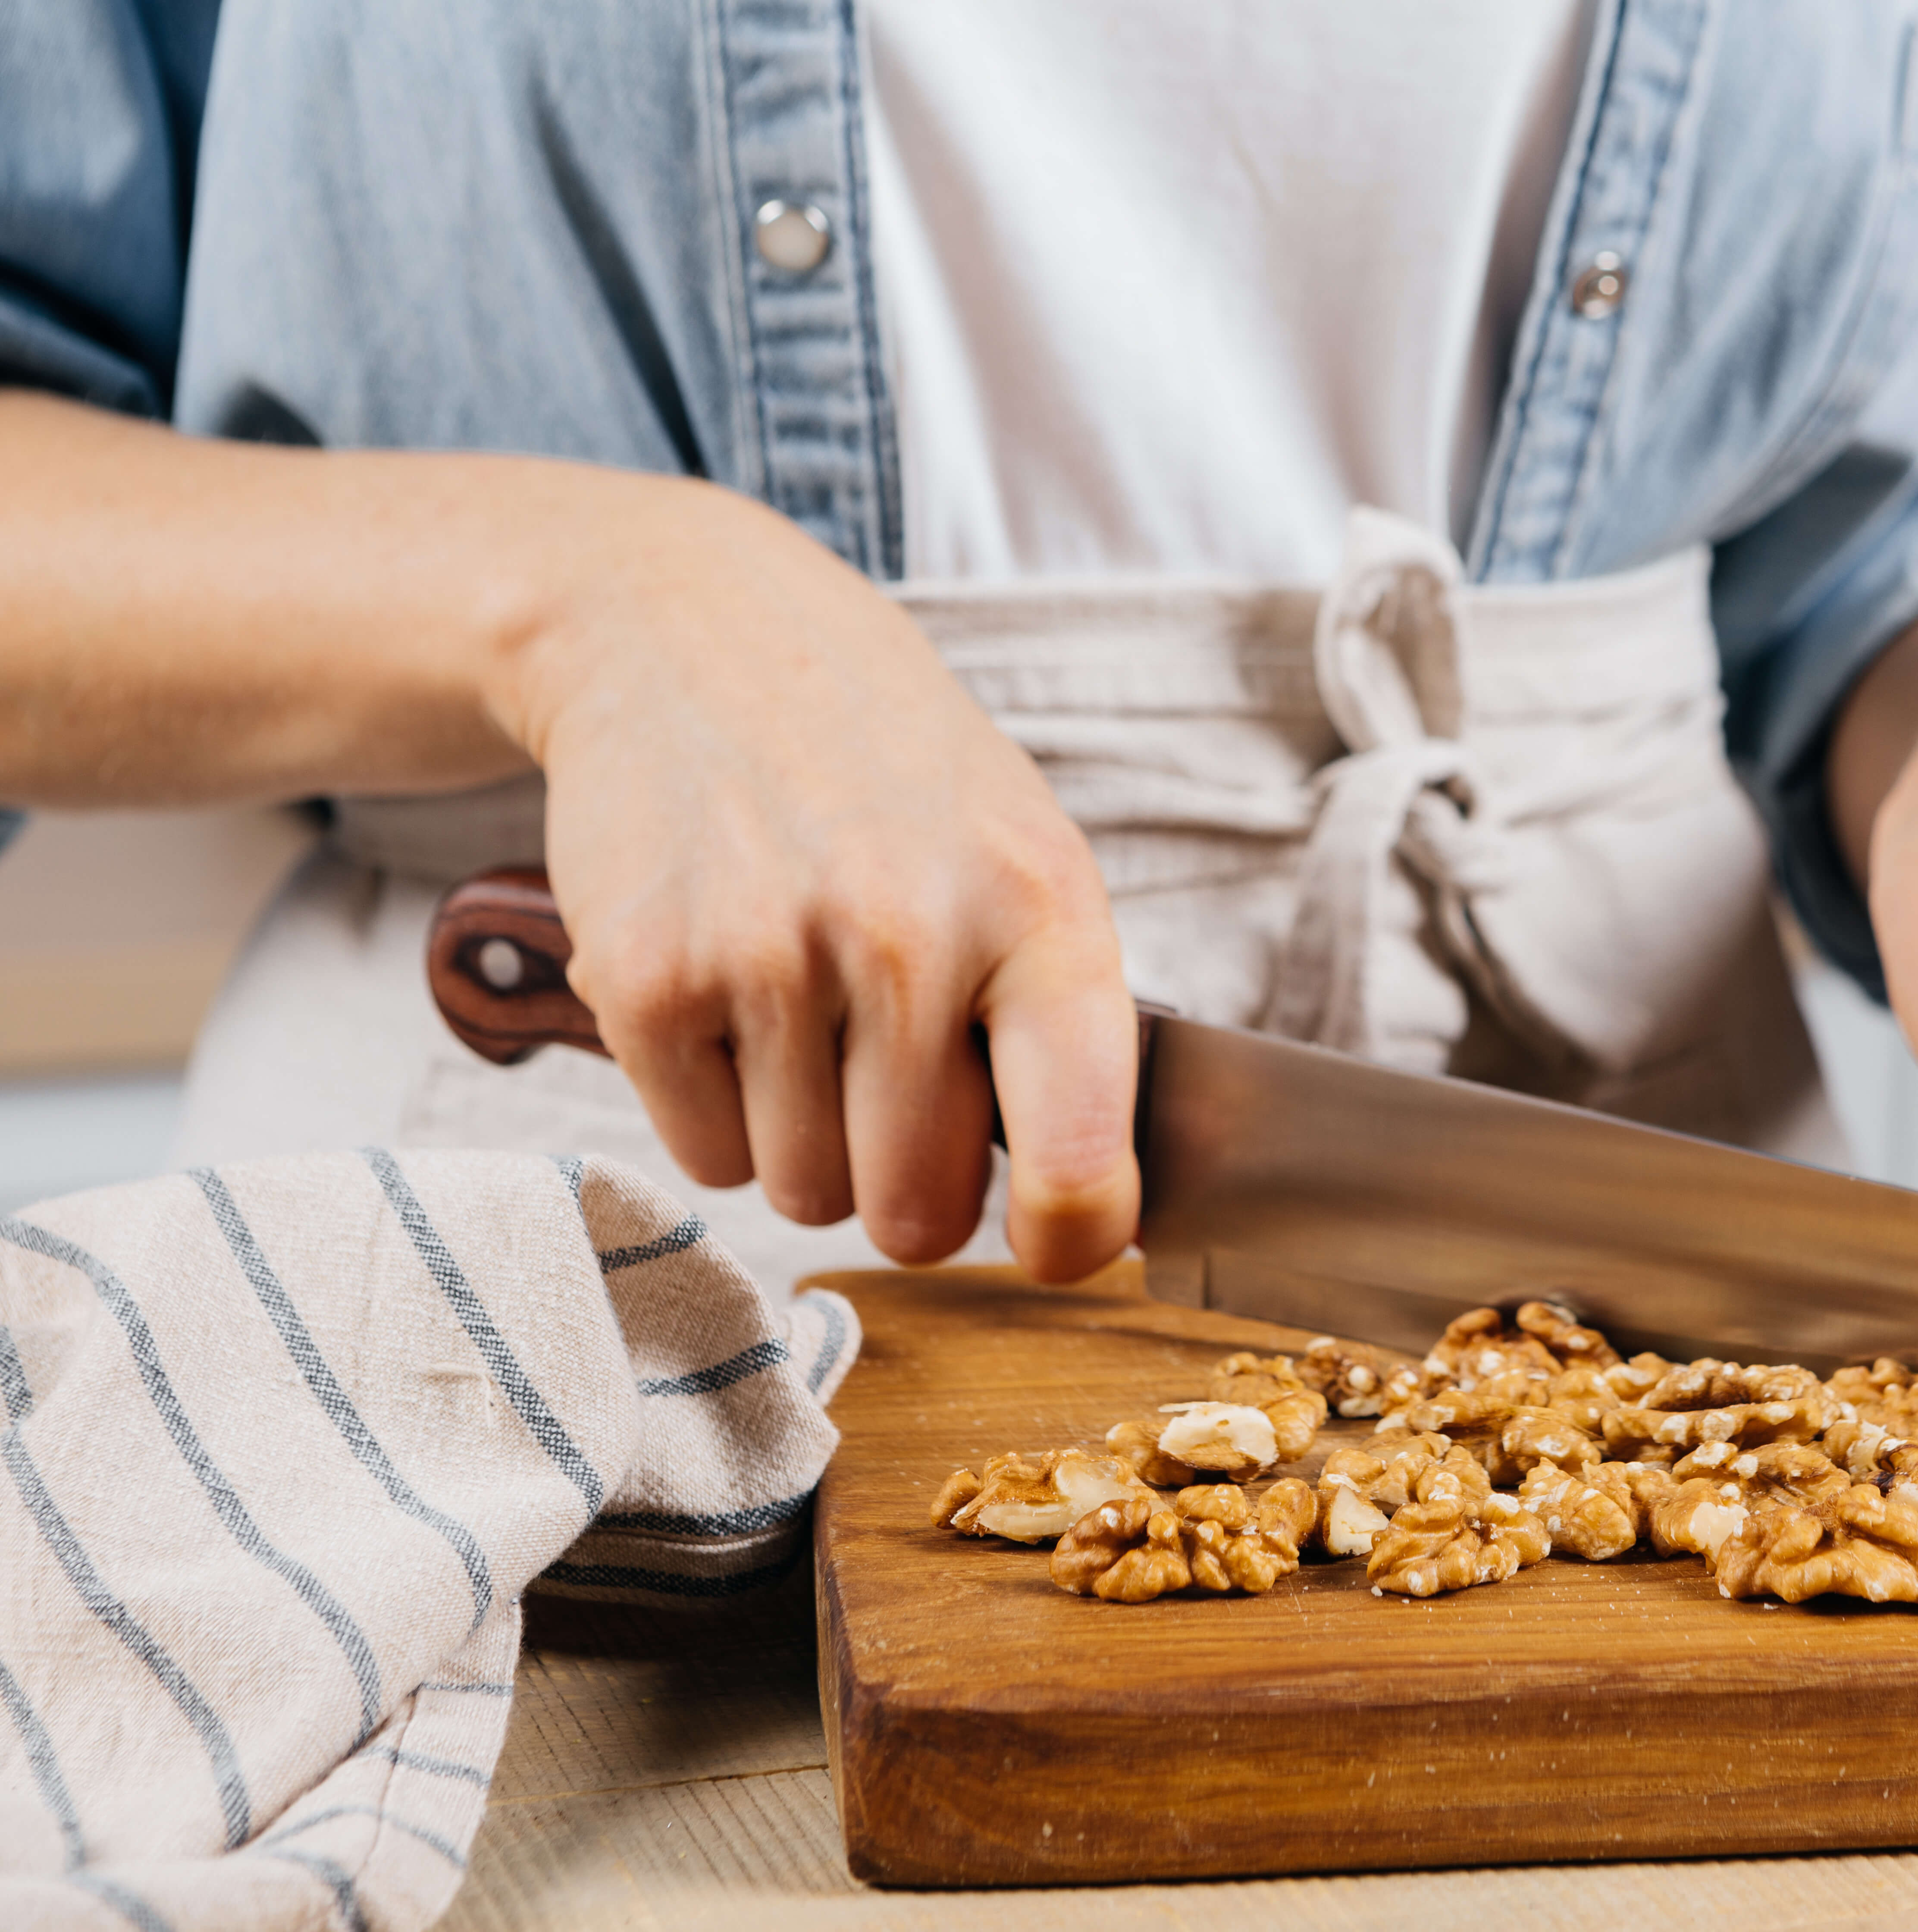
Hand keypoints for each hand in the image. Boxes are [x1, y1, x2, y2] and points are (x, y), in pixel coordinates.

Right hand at [494, 477, 1138, 1275]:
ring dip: (803, 1140)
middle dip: (903, 1180)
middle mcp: (911, 935)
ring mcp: (770, 955)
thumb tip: (1089, 1214)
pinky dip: (716, 1108)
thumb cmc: (886, 775)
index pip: (1078, 1156)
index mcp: (1039, 910)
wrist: (693, 634)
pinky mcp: (646, 978)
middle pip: (915, 1211)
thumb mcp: (1022, 854)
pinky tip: (729, 994)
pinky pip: (705, 1156)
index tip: (1052, 1244)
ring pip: (800, 1193)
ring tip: (803, 1008)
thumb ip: (1063, 1024)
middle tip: (886, 1080)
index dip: (1072, 1237)